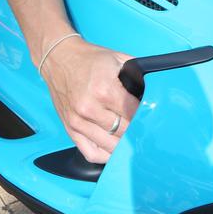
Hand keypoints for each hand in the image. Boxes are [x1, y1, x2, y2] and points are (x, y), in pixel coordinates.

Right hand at [40, 34, 139, 163]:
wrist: (58, 58)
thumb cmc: (88, 58)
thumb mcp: (117, 58)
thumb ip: (137, 73)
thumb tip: (154, 88)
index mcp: (104, 89)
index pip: (133, 114)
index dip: (145, 115)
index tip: (150, 115)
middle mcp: (90, 108)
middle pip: (124, 132)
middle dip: (136, 130)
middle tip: (144, 127)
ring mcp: (78, 121)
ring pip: (110, 146)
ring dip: (123, 145)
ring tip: (132, 139)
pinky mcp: (70, 128)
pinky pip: (90, 152)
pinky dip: (105, 155)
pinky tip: (113, 149)